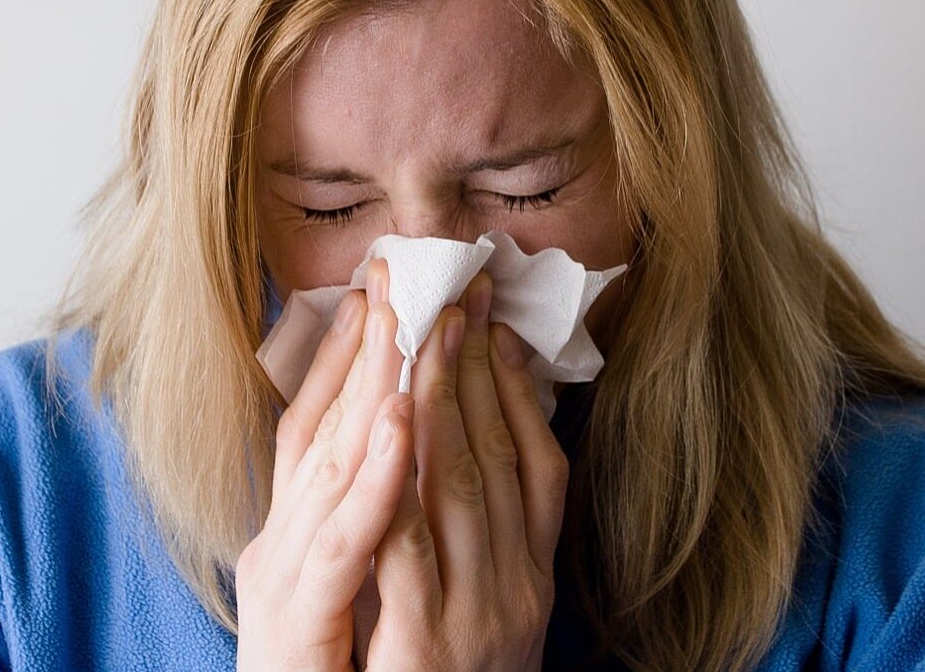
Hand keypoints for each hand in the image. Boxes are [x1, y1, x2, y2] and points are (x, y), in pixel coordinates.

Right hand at [237, 261, 412, 671]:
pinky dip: (376, 477)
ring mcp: (282, 579)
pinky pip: (345, 539)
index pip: (311, 426)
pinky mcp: (299, 620)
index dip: (338, 357)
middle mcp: (274, 545)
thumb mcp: (336, 590)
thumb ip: (355, 527)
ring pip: (329, 462)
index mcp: (286, 535)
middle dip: (362, 345)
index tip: (372, 293)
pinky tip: (403, 419)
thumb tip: (395, 458)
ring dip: (370, 384)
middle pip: (321, 426)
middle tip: (395, 271)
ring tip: (403, 315)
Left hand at [363, 263, 569, 671]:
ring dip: (438, 397)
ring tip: (421, 322)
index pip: (535, 462)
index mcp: (532, 577)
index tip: (488, 318)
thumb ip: (486, 537)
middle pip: (496, 455)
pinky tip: (388, 418)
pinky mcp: (426, 650)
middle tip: (450, 289)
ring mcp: (476, 617)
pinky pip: (407, 549)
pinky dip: (398, 478)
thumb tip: (482, 442)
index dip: (511, 385)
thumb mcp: (484, 610)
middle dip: (469, 366)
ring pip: (459, 484)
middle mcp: (517, 589)